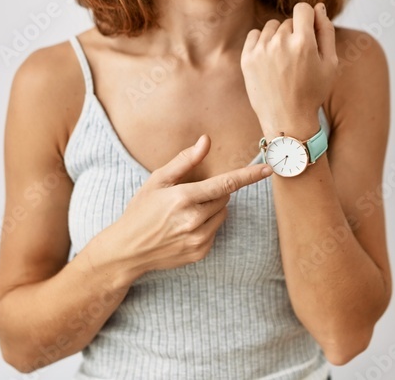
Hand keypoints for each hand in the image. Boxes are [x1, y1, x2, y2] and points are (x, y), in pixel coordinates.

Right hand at [97, 135, 272, 275]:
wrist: (127, 250)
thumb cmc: (141, 211)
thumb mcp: (157, 181)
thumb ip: (184, 160)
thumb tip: (205, 141)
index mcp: (183, 198)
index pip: (225, 184)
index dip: (249, 176)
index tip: (268, 170)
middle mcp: (193, 220)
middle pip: (224, 198)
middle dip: (214, 192)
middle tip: (189, 195)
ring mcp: (198, 239)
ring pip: (222, 214)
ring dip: (211, 209)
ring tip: (184, 213)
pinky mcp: (200, 252)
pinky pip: (215, 231)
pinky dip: (206, 225)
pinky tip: (184, 227)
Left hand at [241, 2, 337, 132]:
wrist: (287, 119)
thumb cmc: (313, 92)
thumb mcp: (330, 63)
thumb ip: (326, 31)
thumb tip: (319, 7)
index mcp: (303, 42)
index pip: (303, 8)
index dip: (308, 18)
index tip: (309, 32)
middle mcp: (280, 42)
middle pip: (288, 20)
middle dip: (295, 33)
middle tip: (299, 58)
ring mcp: (261, 50)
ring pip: (272, 26)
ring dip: (279, 37)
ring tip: (284, 60)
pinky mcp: (247, 57)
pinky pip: (255, 34)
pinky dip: (263, 42)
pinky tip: (271, 59)